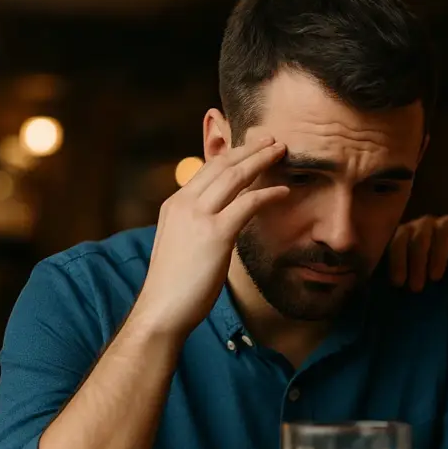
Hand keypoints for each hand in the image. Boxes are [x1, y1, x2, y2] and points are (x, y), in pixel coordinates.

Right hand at [132, 137, 288, 337]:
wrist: (162, 309)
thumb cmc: (176, 285)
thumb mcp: (183, 245)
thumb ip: (198, 226)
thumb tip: (219, 222)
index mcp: (175, 204)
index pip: (207, 168)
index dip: (232, 154)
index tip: (251, 146)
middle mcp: (184, 203)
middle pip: (222, 164)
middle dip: (249, 148)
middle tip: (272, 139)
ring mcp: (198, 217)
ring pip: (235, 176)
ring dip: (261, 160)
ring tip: (281, 151)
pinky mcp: (215, 234)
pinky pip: (247, 204)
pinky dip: (268, 194)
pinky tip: (285, 190)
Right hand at [389, 214, 447, 291]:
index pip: (447, 230)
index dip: (440, 251)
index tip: (436, 277)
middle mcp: (428, 225)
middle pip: (422, 233)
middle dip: (419, 260)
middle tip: (418, 288)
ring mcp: (408, 231)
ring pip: (401, 237)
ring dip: (399, 260)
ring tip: (400, 284)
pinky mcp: (391, 242)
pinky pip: (385, 245)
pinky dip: (386, 261)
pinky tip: (388, 278)